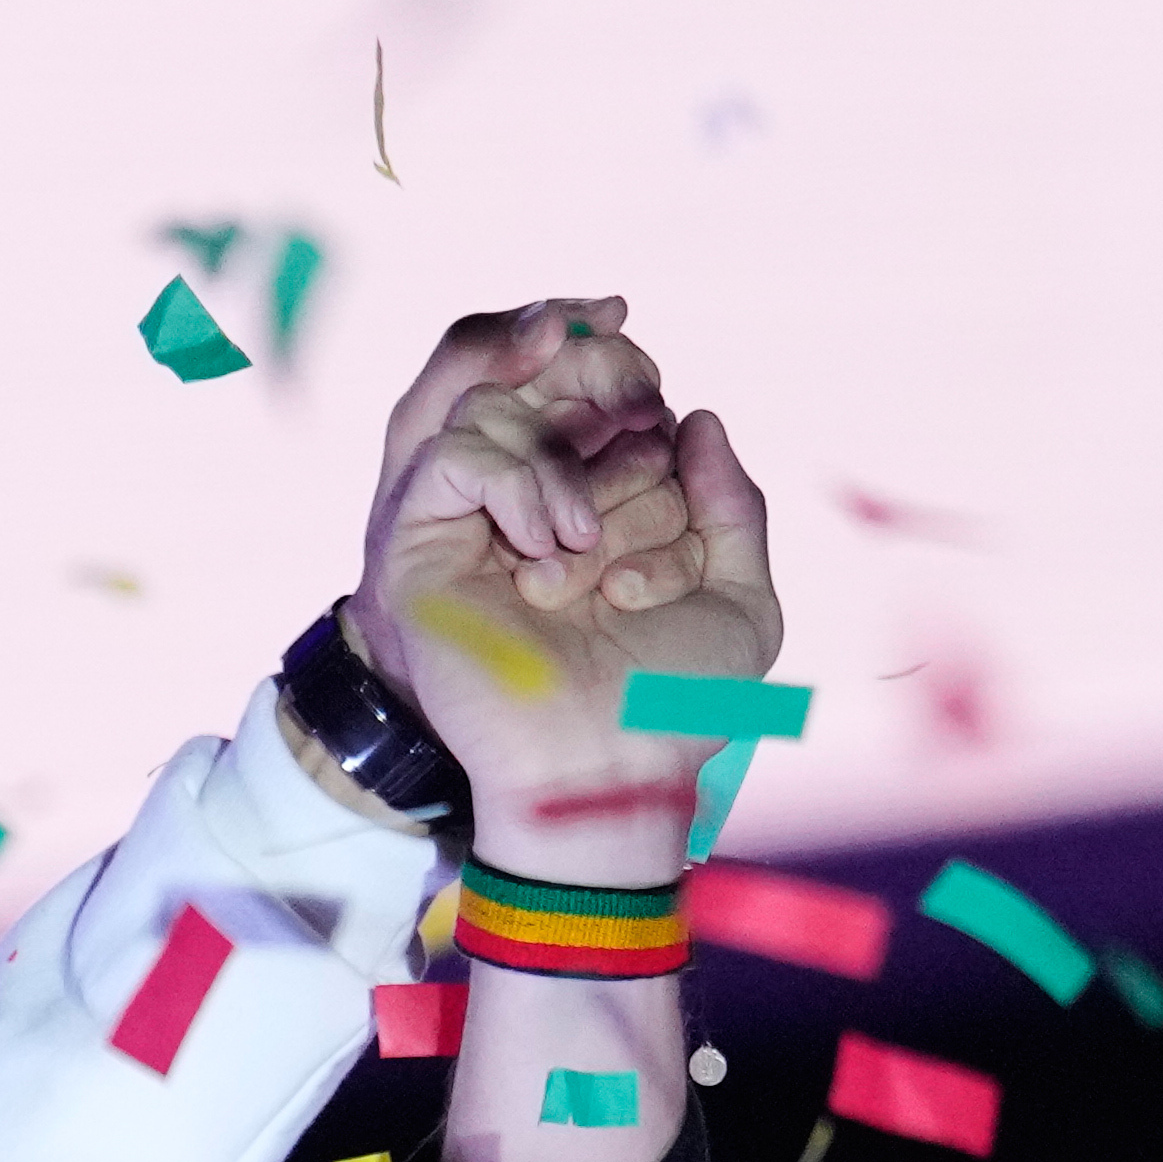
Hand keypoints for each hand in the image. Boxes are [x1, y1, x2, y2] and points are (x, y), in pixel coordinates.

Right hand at [339, 299, 784, 874]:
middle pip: (563, 391)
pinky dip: (516, 485)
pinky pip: (457, 455)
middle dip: (619, 445)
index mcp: (612, 512)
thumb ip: (731, 506)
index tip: (666, 441)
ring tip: (588, 547)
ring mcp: (479, 523)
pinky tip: (550, 550)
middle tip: (632, 522)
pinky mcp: (422, 544)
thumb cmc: (671, 703)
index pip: (619, 401)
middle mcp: (541, 508)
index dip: (639, 400)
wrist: (603, 770)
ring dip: (568, 472)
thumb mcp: (741, 599)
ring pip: (504, 410)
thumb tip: (698, 417)